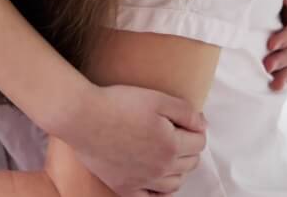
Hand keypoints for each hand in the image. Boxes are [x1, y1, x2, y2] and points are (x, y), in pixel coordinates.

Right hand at [63, 83, 207, 195]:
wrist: (83, 117)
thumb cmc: (119, 103)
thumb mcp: (157, 99)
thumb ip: (186, 112)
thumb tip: (203, 126)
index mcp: (172, 145)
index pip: (199, 142)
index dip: (196, 130)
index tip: (186, 122)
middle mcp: (161, 168)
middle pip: (190, 164)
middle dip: (189, 149)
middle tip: (177, 135)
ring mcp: (143, 181)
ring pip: (174, 183)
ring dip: (177, 170)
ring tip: (168, 155)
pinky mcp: (124, 187)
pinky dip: (158, 193)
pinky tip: (156, 182)